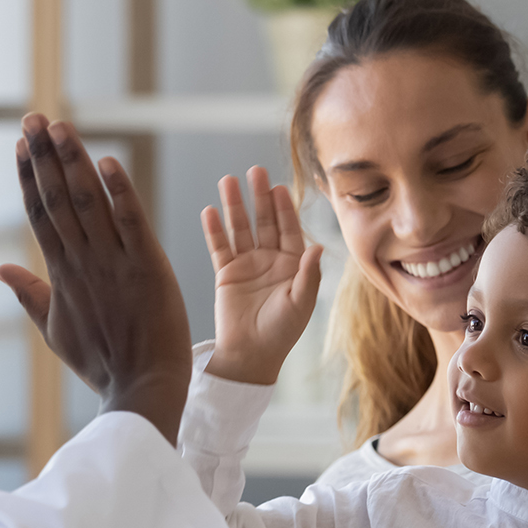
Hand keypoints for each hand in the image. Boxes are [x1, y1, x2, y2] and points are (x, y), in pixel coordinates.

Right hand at [0, 114, 193, 444]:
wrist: (143, 388)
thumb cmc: (102, 362)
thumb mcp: (55, 330)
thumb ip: (28, 294)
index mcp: (61, 273)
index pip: (40, 214)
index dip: (29, 177)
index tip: (19, 144)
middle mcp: (82, 261)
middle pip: (58, 199)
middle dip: (43, 156)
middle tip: (33, 118)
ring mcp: (113, 263)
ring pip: (88, 202)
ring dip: (73, 162)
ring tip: (59, 127)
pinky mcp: (148, 266)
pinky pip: (131, 222)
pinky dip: (120, 192)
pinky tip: (107, 161)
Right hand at [201, 166, 322, 384]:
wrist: (251, 355)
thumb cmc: (281, 332)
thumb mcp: (300, 303)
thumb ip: (308, 274)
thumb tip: (317, 247)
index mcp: (293, 264)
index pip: (289, 229)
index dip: (284, 208)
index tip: (279, 187)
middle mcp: (270, 259)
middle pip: (264, 221)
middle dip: (260, 197)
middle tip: (255, 172)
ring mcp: (247, 264)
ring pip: (240, 228)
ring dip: (234, 205)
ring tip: (227, 181)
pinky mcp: (226, 273)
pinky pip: (219, 246)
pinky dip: (214, 229)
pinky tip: (210, 211)